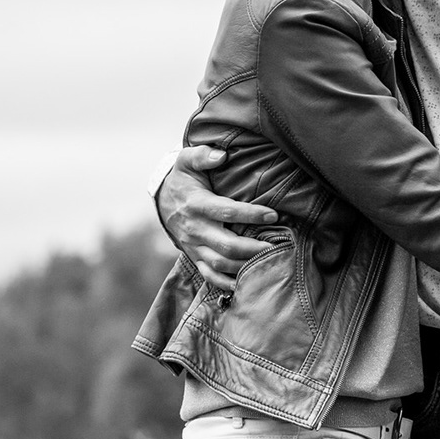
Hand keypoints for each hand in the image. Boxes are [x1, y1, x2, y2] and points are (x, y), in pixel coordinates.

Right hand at [155, 145, 276, 291]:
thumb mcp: (187, 160)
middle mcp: (195, 229)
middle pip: (226, 245)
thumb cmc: (182, 178)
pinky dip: (226, 283)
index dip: (251, 214)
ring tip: (268, 262)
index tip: (274, 214)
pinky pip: (209, 275)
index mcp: (196, 204)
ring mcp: (194, 246)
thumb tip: (222, 155)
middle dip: (253, 248)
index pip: (226, 211)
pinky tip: (245, 283)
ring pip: (220, 263)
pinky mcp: (194, 256)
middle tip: (277, 246)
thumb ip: (203, 155)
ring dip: (244, 266)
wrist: (162, 199)